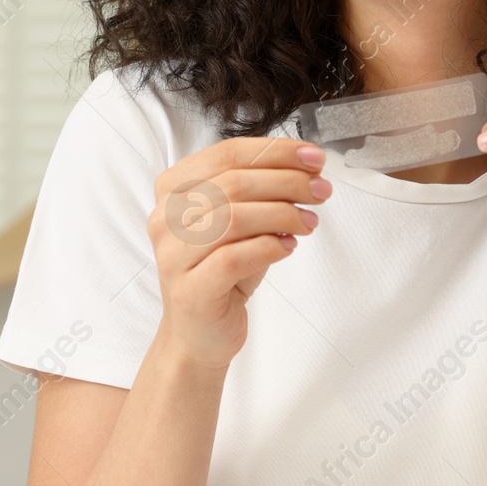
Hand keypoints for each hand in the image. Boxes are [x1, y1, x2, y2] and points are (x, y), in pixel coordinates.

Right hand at [147, 138, 329, 368]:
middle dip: (288, 181)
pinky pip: (234, 257)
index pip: (227, 153)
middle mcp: (165, 218)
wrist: (199, 333)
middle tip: (321, 190)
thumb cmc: (223, 271)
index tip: (314, 158)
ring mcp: (173, 255)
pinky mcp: (190, 290)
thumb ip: (261, 190)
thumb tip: (307, 167)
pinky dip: (269, 247)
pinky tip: (288, 247)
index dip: (277, 151)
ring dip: (283, 213)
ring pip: (235, 217)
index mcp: (173, 189)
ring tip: (309, 221)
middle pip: (234, 182)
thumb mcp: (240, 220)